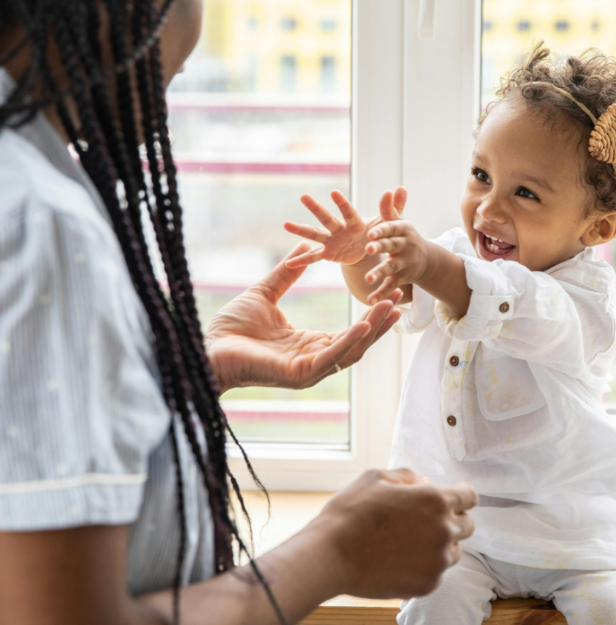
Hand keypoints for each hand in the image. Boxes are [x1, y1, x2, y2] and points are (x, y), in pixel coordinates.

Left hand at [204, 242, 401, 393]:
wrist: (206, 347)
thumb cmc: (231, 328)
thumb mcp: (265, 293)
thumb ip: (286, 274)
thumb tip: (303, 250)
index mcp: (309, 345)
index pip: (351, 332)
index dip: (371, 315)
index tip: (387, 294)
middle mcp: (314, 360)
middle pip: (358, 343)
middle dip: (381, 322)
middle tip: (399, 298)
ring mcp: (308, 370)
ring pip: (350, 351)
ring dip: (373, 330)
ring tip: (390, 307)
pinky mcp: (298, 375)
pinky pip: (330, 358)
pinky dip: (349, 342)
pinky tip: (364, 325)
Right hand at [283, 188, 406, 268]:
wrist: (371, 248)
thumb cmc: (380, 232)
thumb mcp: (390, 223)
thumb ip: (395, 207)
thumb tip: (400, 188)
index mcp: (355, 221)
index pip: (349, 211)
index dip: (342, 203)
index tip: (334, 192)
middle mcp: (340, 228)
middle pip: (327, 217)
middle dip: (316, 208)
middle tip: (303, 196)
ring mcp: (332, 240)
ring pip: (315, 233)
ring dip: (300, 229)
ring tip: (285, 224)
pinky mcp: (329, 253)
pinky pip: (314, 257)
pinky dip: (302, 261)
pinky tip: (288, 264)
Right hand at [312, 469, 476, 598]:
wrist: (330, 555)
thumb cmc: (350, 513)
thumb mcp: (375, 477)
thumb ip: (407, 477)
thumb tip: (424, 482)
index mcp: (435, 500)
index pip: (470, 496)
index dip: (460, 496)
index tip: (451, 500)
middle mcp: (443, 530)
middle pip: (467, 525)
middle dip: (451, 520)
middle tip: (423, 522)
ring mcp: (437, 561)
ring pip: (453, 551)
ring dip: (439, 545)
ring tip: (407, 543)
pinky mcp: (427, 585)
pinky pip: (437, 573)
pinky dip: (424, 567)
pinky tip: (399, 561)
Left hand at [364, 215, 430, 303]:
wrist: (427, 259)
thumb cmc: (405, 236)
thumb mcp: (400, 222)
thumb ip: (390, 209)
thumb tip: (391, 189)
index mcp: (403, 230)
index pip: (392, 228)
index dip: (382, 230)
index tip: (371, 232)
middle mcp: (405, 246)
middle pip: (391, 246)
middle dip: (380, 247)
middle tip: (368, 249)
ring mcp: (404, 263)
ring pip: (390, 267)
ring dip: (379, 273)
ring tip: (368, 279)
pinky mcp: (402, 277)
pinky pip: (391, 286)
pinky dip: (381, 293)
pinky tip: (371, 300)